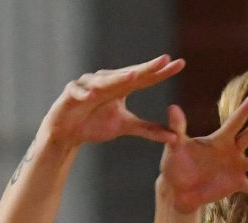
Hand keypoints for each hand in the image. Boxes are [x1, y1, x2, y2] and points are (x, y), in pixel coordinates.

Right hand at [39, 55, 184, 146]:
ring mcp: (88, 85)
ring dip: (117, 78)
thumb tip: (174, 137)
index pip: (145, 78)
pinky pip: (77, 91)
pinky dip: (83, 92)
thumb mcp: (124, 127)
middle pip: (129, 73)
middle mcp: (107, 81)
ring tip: (132, 77)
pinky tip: (90, 95)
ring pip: (104, 80)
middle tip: (164, 60)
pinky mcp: (70, 93)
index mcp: (121, 87)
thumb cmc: (95, 124)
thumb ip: (148, 129)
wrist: (67, 132)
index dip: (162, 72)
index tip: (181, 64)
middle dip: (146, 67)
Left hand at [158, 94, 247, 212]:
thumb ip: (177, 129)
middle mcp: (232, 150)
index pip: (234, 122)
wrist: (177, 189)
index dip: (245, 110)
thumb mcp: (175, 147)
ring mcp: (236, 167)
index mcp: (219, 139)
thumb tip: (172, 108)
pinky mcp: (236, 184)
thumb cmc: (175, 164)